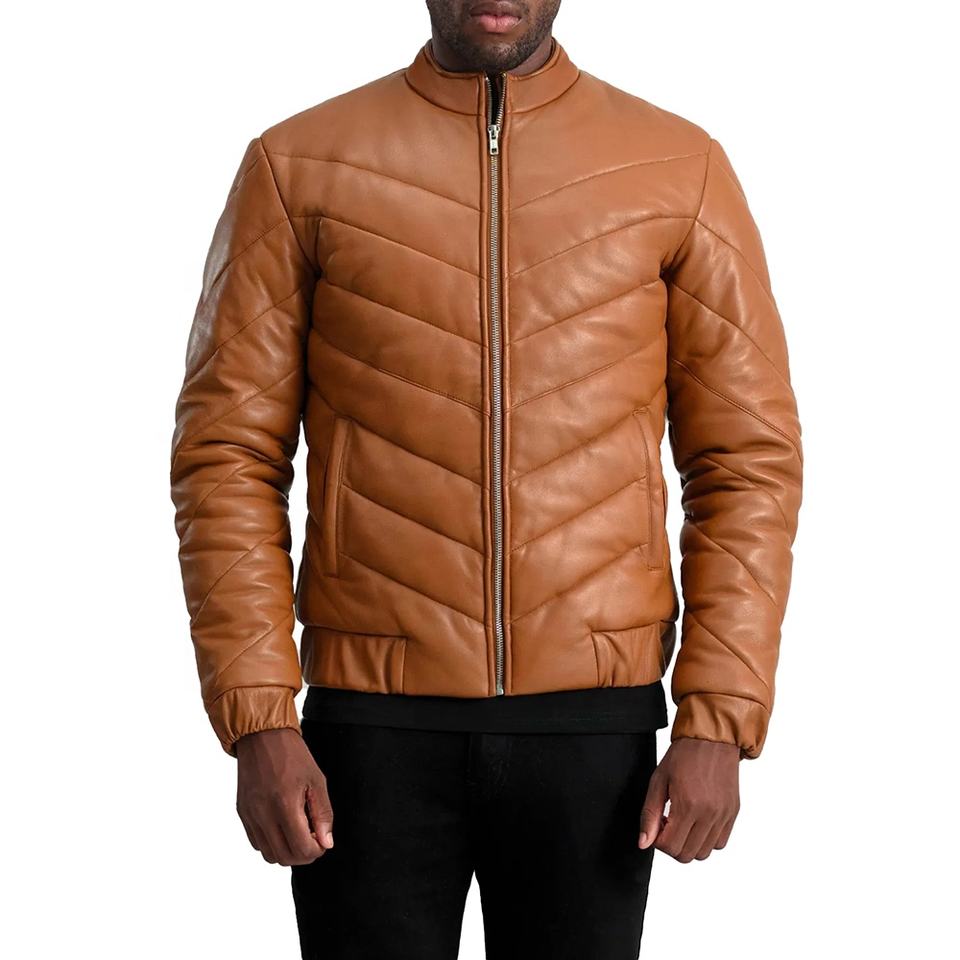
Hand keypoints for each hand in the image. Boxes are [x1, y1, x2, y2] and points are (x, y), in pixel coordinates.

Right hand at [235, 728, 333, 865]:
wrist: (262, 736)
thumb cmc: (292, 754)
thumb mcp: (316, 780)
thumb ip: (323, 813)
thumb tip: (326, 842)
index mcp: (285, 805)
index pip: (302, 849)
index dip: (317, 850)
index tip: (323, 839)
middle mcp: (263, 815)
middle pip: (284, 858)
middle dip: (303, 855)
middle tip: (313, 838)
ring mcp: (250, 816)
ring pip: (268, 855)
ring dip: (286, 851)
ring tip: (298, 831)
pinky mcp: (242, 813)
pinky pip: (256, 842)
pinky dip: (271, 842)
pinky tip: (282, 824)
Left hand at [638, 737, 739, 862]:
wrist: (711, 740)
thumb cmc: (683, 756)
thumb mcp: (658, 781)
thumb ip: (649, 814)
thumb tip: (644, 843)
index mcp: (687, 805)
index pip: (670, 847)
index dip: (657, 840)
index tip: (658, 823)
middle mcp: (709, 814)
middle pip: (686, 855)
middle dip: (672, 844)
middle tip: (669, 822)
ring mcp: (723, 816)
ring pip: (704, 853)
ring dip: (689, 843)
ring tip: (684, 820)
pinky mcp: (733, 814)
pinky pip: (720, 843)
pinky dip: (706, 839)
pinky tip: (698, 820)